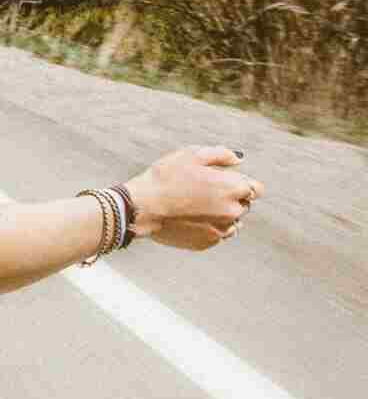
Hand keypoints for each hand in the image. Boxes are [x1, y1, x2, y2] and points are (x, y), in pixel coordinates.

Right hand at [123, 145, 264, 250]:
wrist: (142, 208)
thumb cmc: (165, 177)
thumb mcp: (191, 155)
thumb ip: (221, 155)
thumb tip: (238, 160)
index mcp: (233, 188)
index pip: (256, 188)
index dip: (241, 183)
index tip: (225, 181)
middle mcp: (233, 211)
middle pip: (243, 205)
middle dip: (230, 198)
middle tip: (203, 191)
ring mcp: (221, 230)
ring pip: (231, 222)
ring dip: (221, 214)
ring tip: (195, 206)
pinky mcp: (207, 243)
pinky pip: (216, 234)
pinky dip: (208, 226)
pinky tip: (188, 218)